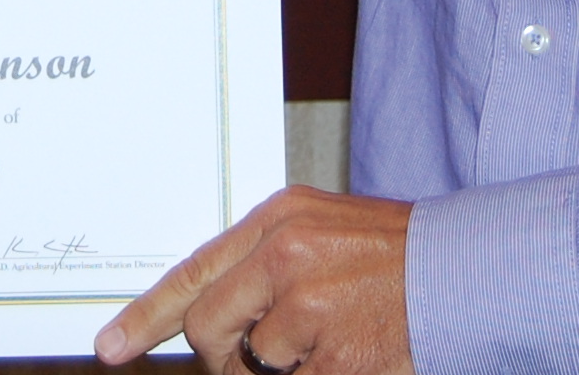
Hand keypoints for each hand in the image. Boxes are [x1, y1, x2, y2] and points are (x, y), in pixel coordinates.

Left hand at [96, 187, 412, 374]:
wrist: (466, 272)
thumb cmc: (393, 255)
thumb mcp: (320, 230)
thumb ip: (262, 262)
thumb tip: (208, 309)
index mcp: (279, 220)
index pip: (193, 272)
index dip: (147, 316)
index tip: (112, 347)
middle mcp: (287, 257)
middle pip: (209, 330)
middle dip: (224, 357)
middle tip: (258, 358)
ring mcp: (310, 308)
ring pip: (251, 367)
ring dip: (277, 372)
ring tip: (325, 343)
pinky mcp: (336, 357)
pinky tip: (346, 355)